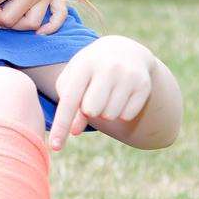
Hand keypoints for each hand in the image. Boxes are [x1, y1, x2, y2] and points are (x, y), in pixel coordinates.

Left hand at [48, 36, 154, 150]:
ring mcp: (128, 76)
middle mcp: (108, 67)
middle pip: (91, 111)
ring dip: (105, 111)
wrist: (125, 50)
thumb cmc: (90, 70)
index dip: (61, 125)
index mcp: (84, 65)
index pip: (70, 100)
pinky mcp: (144, 85)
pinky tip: (121, 95)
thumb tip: (74, 131)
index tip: (54, 148)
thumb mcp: (74, 80)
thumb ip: (69, 106)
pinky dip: (121, 112)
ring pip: (110, 115)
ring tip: (107, 93)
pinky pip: (127, 116)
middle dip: (89, 110)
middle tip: (93, 95)